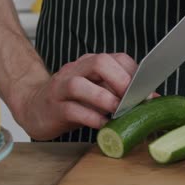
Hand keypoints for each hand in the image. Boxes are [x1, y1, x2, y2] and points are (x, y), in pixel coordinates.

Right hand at [11, 53, 137, 140]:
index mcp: (90, 64)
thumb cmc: (71, 101)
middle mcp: (75, 70)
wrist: (34, 107)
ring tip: (118, 112)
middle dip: (120, 81)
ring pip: (80, 84)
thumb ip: (117, 92)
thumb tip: (151, 100)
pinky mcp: (53, 107)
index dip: (136, 74)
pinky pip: (71, 110)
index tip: (149, 94)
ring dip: (104, 99)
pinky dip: (90, 118)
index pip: (117, 58)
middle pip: (99, 62)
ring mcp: (61, 88)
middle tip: (132, 100)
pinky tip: (103, 125)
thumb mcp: (96, 92)